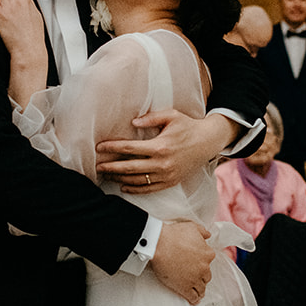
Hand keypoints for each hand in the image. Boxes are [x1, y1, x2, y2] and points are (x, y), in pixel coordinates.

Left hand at [97, 110, 235, 193]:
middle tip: (97, 166)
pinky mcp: (170, 182)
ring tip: (106, 176)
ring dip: (119, 179)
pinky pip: (149, 189)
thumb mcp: (171, 116)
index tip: (100, 147)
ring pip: (137, 180)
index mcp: (160, 146)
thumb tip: (133, 122)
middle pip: (129, 168)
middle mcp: (162, 163)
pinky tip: (123, 186)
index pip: (130, 149)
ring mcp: (166, 175)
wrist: (207, 142)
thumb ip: (151, 117)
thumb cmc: (188, 126)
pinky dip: (134, 189)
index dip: (112, 148)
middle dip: (111, 167)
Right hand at [152, 221, 213, 304]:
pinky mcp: (185, 288)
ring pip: (201, 287)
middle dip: (201, 275)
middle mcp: (204, 268)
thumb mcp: (192, 227)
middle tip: (194, 274)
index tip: (197, 262)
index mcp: (207, 254)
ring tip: (197, 290)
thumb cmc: (173, 235)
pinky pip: (193, 296)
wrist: (159, 245)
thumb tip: (208, 235)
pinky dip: (194, 299)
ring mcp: (195, 279)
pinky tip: (194, 299)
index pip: (209, 260)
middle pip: (206, 275)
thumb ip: (203, 232)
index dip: (202, 261)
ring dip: (199, 288)